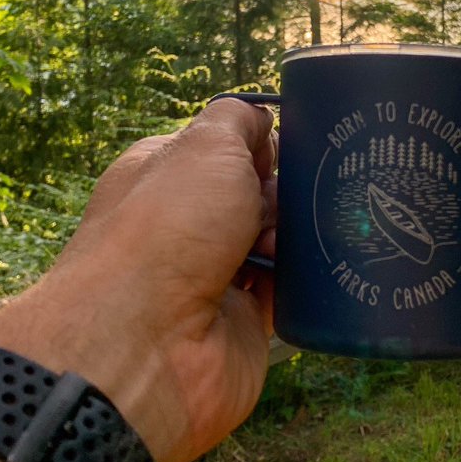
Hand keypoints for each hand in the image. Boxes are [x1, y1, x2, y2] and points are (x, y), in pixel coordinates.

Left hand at [0, 98, 277, 461]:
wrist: (148, 342)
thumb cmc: (166, 228)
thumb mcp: (204, 146)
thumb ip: (237, 120)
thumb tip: (262, 119)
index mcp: (162, 177)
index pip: (219, 150)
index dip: (256, 145)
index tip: (284, 148)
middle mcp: (184, 226)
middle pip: (254, 195)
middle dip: (281, 191)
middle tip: (289, 197)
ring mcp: (214, 277)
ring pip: (276, 241)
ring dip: (293, 234)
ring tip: (289, 238)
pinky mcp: (243, 323)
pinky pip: (288, 292)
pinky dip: (303, 280)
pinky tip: (312, 267)